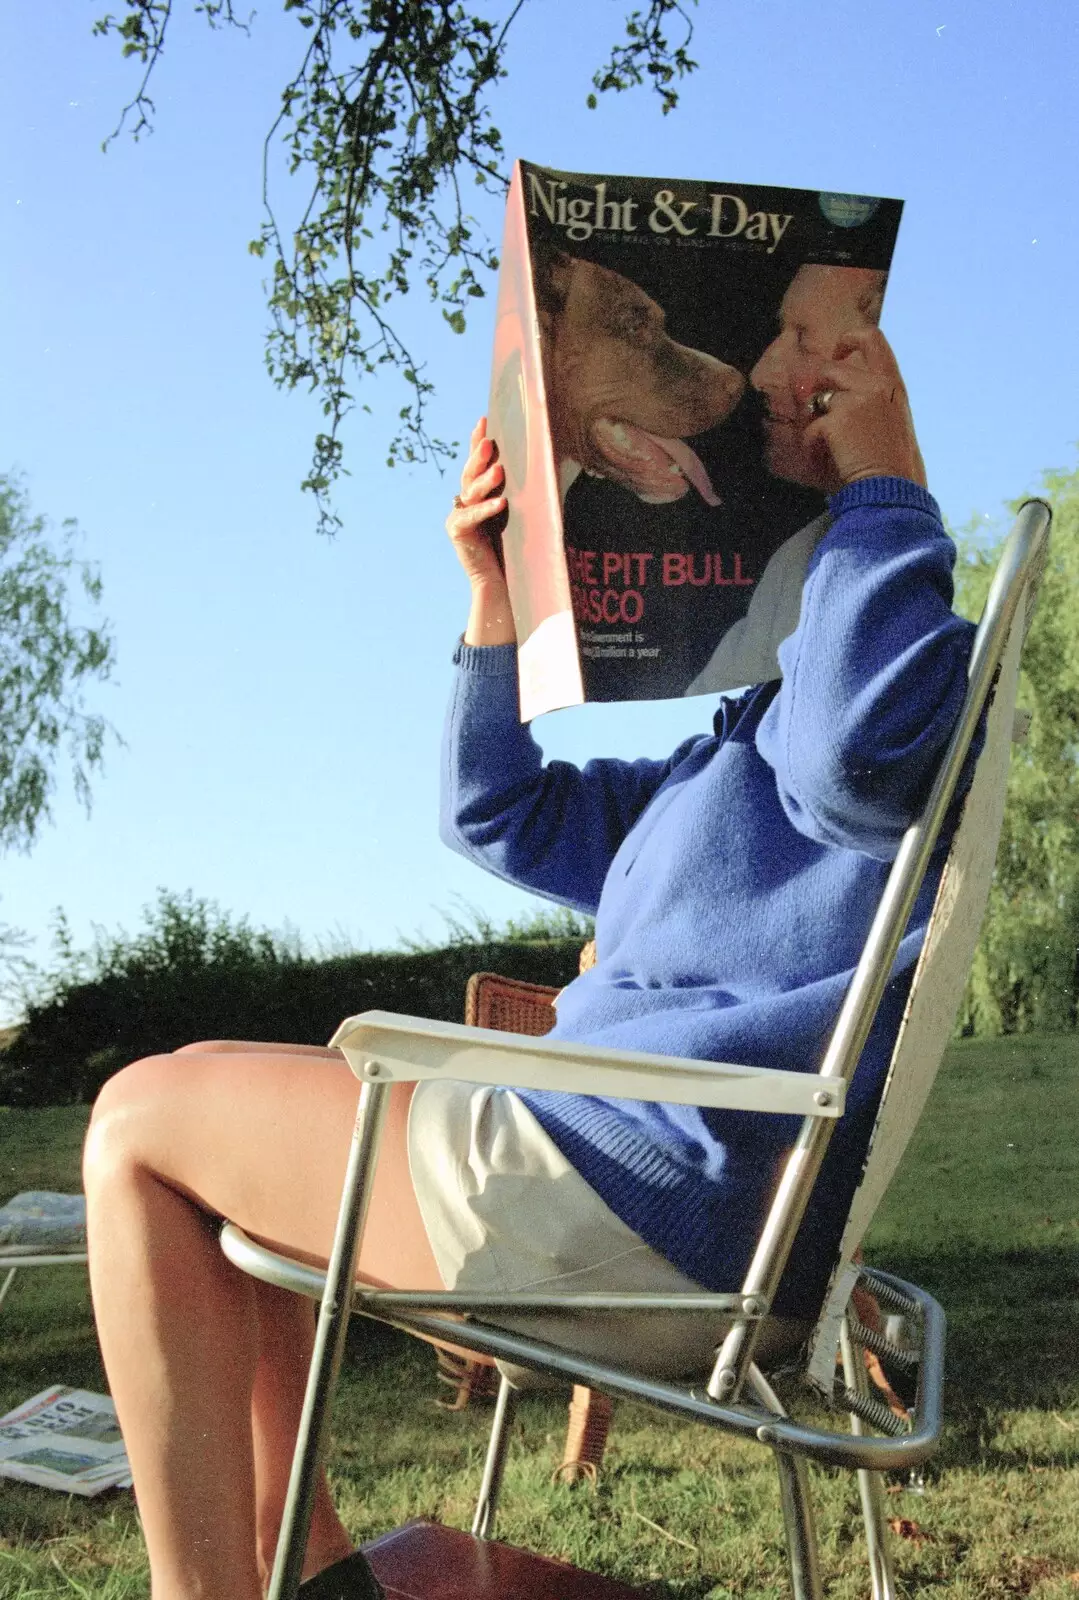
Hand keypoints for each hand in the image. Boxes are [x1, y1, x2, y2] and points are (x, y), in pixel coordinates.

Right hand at [446, 419, 508, 589]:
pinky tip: (501, 502)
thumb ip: (518, 491)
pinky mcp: (457, 531)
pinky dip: (486, 509)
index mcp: (477, 493)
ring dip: (485, 480)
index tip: (484, 420)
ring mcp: (458, 515)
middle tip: (489, 440)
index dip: (477, 441)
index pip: (477, 463)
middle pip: (470, 473)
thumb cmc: (515, 546)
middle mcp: (464, 501)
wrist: (502, 580)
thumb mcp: (518, 512)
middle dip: (478, 455)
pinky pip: (471, 516)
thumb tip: (541, 462)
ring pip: (470, 491)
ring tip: (499, 470)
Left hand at [802, 328, 926, 491]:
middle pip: (832, 368)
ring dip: (813, 420)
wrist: (891, 489)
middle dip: (816, 388)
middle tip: (813, 411)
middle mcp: (877, 385)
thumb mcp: (893, 424)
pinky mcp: (837, 420)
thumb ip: (872, 403)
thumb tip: (833, 397)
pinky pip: (811, 427)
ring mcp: (856, 400)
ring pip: (818, 397)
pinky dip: (811, 445)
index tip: (837, 353)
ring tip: (822, 445)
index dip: (848, 338)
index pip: (873, 339)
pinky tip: (821, 459)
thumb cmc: (893, 467)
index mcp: (894, 385)